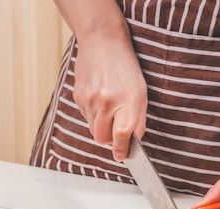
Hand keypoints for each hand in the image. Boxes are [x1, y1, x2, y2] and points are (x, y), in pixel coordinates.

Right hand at [72, 33, 147, 160]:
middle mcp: (107, 100)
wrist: (102, 41)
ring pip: (92, 129)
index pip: (122, 134)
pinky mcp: (78, 95)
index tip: (121, 157)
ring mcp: (90, 98)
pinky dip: (93, 115)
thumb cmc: (125, 66)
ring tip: (109, 109)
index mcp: (127, 100)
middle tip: (116, 132)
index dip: (121, 149)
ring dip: (101, 127)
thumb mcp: (141, 91)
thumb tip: (135, 140)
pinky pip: (85, 117)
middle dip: (109, 140)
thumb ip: (139, 119)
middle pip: (102, 138)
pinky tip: (99, 99)